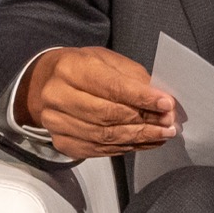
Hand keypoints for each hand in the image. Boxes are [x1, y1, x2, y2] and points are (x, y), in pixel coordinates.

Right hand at [15, 47, 179, 158]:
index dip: (141, 98)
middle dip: (144, 121)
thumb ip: (134, 80)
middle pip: (107, 115)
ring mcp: (55, 122)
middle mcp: (57, 95)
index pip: (111, 87)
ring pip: (104, 136)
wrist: (45, 85)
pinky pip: (98, 150)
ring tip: (162, 135)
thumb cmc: (82, 70)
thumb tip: (162, 104)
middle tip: (168, 124)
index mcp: (70, 68)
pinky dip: (125, 148)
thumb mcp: (107, 61)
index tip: (167, 104)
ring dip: (138, 137)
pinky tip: (143, 143)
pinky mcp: (61, 142)